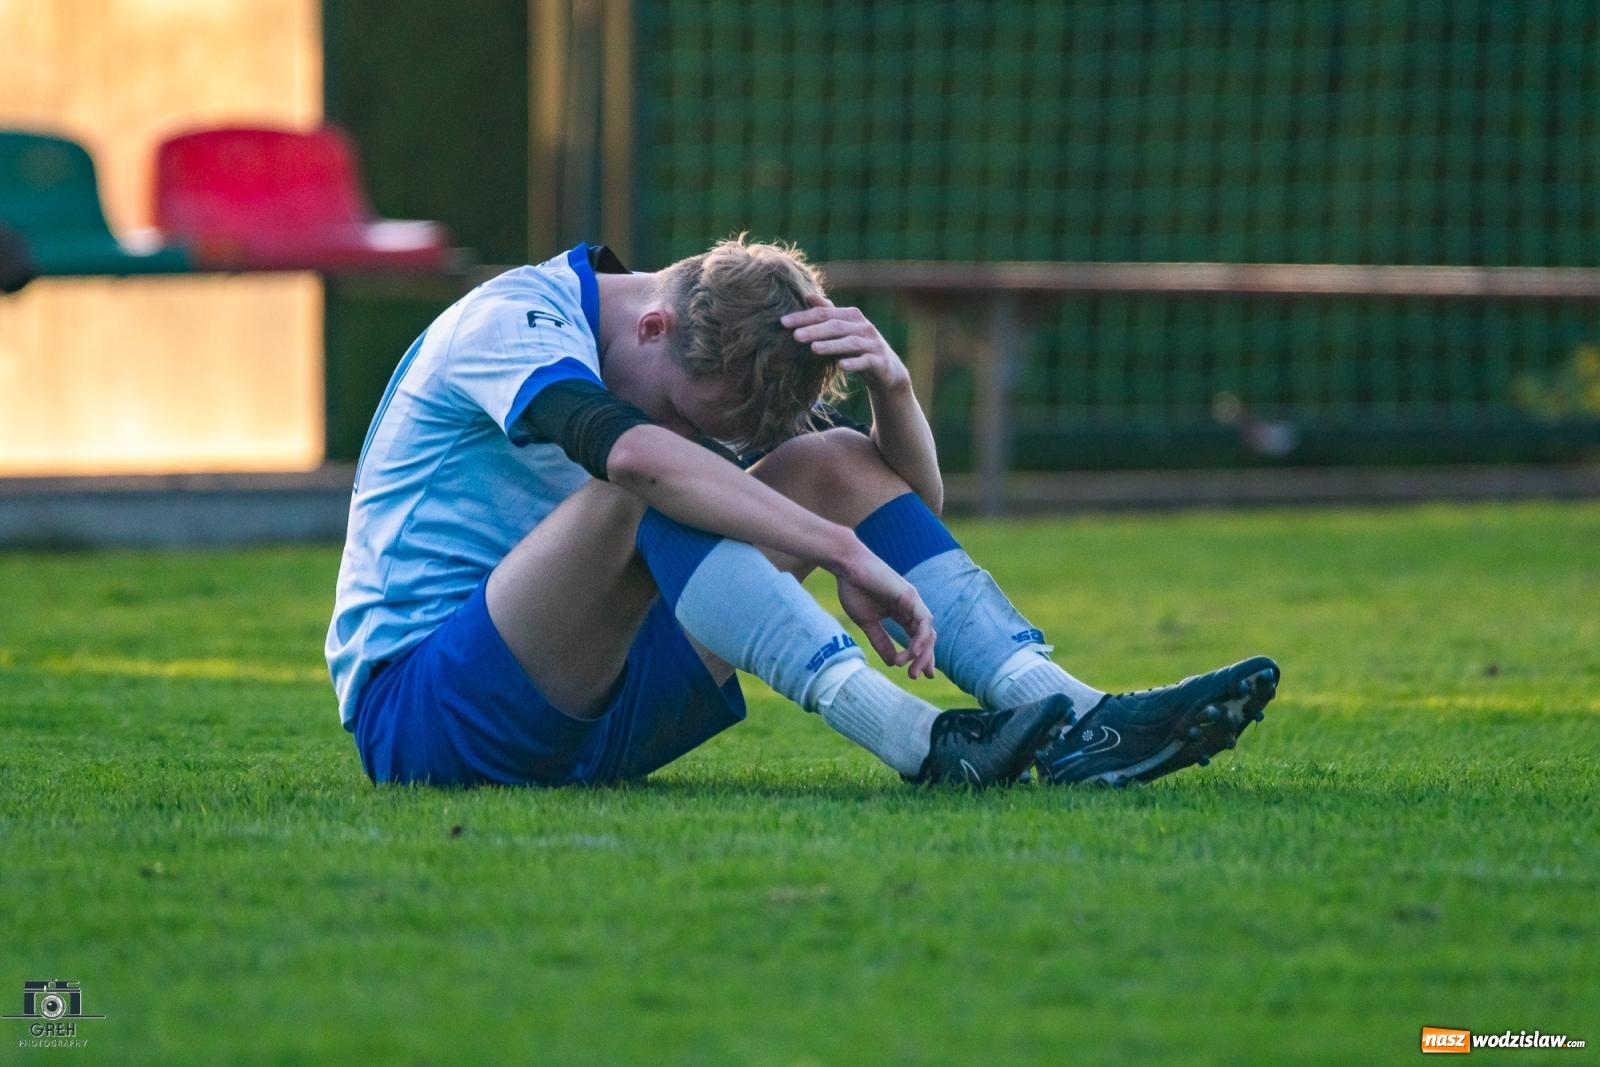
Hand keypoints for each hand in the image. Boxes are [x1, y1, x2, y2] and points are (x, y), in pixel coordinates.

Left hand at [782, 297, 910, 394]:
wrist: (887, 371)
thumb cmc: (858, 348)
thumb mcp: (844, 329)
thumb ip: (828, 314)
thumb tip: (809, 296)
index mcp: (852, 316)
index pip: (824, 313)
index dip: (804, 317)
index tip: (783, 322)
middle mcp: (864, 326)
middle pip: (836, 326)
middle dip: (815, 330)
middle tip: (795, 336)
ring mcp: (873, 344)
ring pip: (851, 343)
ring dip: (832, 345)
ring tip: (813, 349)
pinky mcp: (880, 362)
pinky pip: (866, 362)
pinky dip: (854, 363)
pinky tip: (841, 366)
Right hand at [832, 547, 936, 679]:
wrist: (846, 567)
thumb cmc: (854, 589)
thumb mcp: (868, 623)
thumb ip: (880, 641)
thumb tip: (892, 662)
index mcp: (902, 614)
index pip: (917, 639)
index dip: (921, 657)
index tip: (916, 675)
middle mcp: (911, 609)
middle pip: (927, 638)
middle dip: (925, 659)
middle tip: (916, 676)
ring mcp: (913, 602)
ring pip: (928, 632)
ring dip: (923, 653)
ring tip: (912, 669)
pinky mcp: (910, 596)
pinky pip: (924, 621)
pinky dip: (921, 638)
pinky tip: (913, 652)